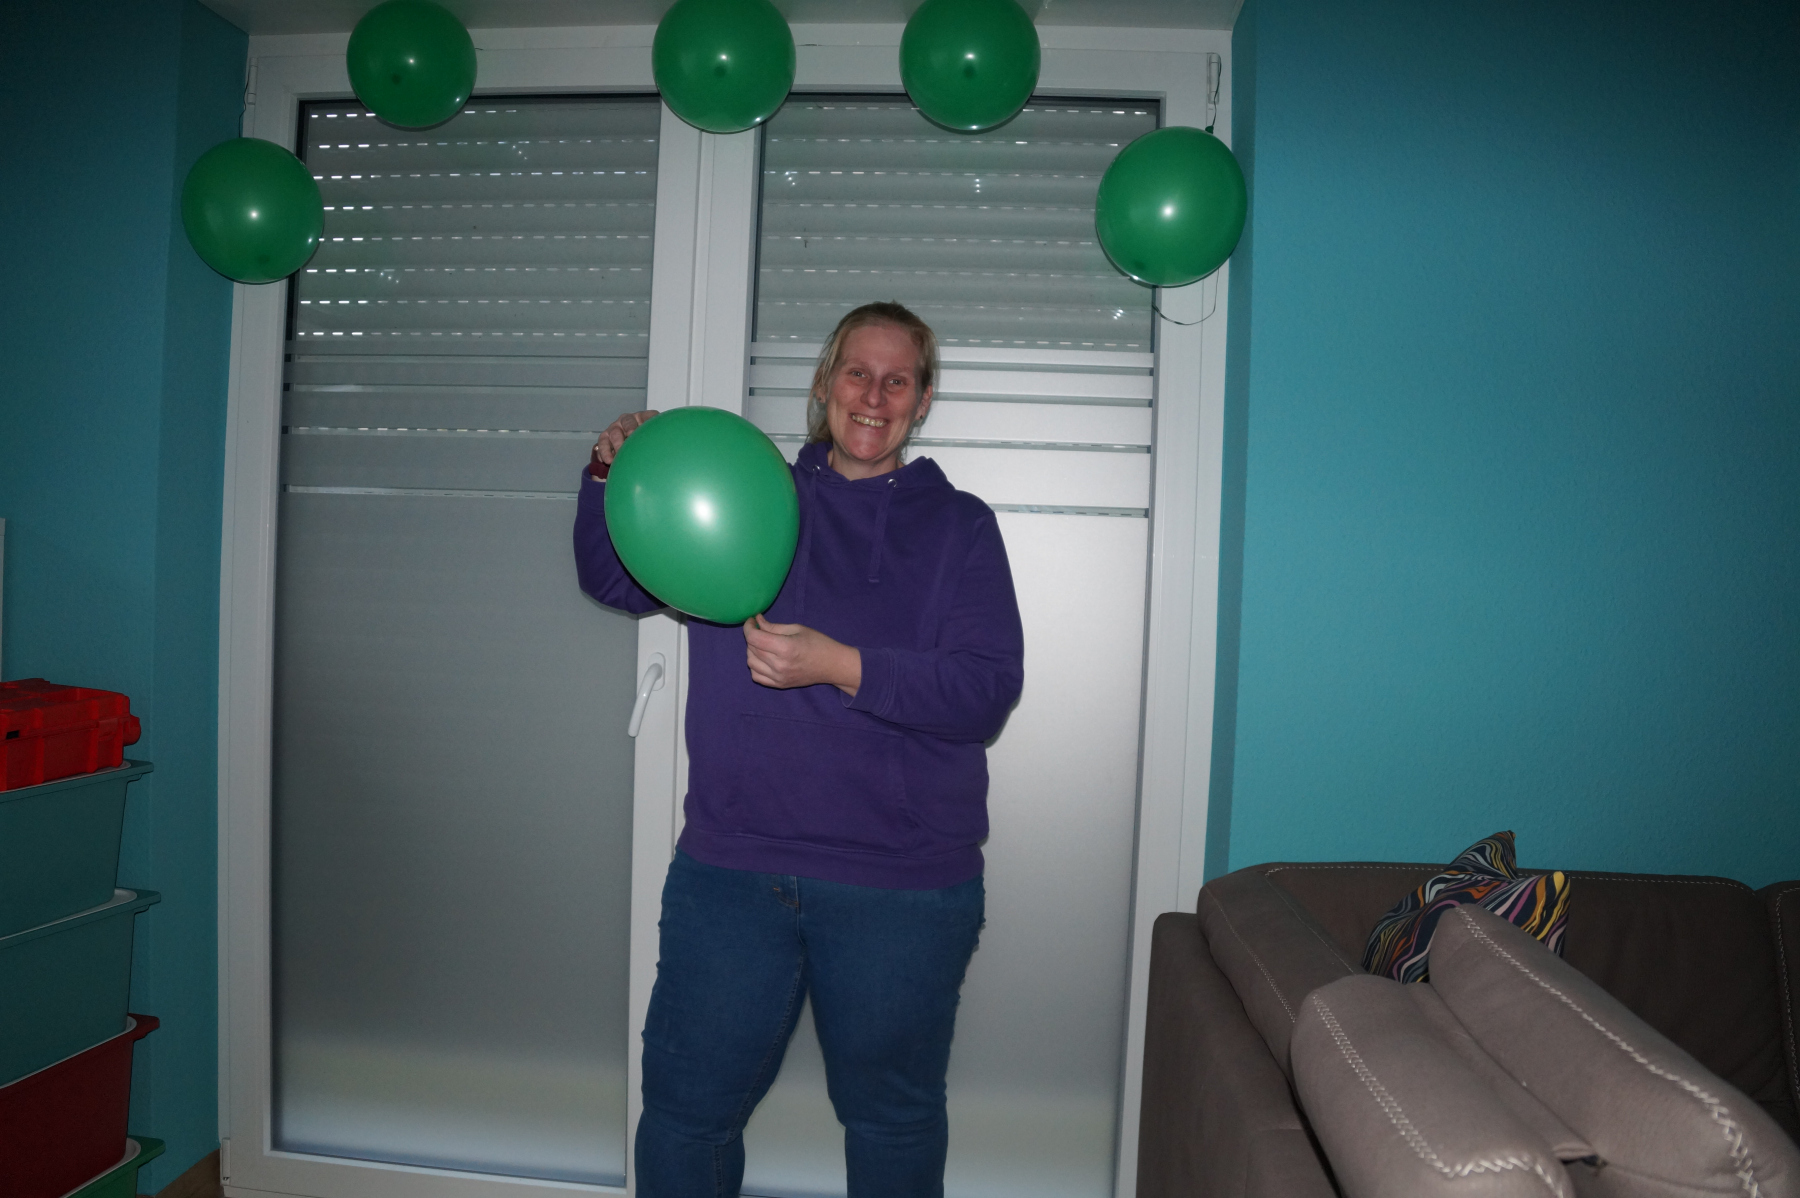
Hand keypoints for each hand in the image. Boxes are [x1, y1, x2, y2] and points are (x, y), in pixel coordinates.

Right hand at [591, 410, 658, 475]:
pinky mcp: (605, 438)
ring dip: (617, 444)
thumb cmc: (645, 445)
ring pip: (614, 433)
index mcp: (643, 418)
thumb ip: (658, 440)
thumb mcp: (653, 440)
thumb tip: (671, 448)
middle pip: (628, 421)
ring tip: (620, 455)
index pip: (647, 416)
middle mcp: (628, 420)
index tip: (644, 428)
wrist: (631, 453)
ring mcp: (615, 428)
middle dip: (630, 428)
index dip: (647, 421)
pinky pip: (603, 443)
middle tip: (632, 436)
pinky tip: (608, 461)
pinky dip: (605, 452)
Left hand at [744, 614, 861, 695]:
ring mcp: (778, 677)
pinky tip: (763, 659)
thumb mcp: (797, 629)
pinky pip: (756, 676)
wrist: (832, 665)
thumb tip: (757, 621)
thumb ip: (773, 626)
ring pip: (751, 662)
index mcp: (785, 647)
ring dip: (752, 651)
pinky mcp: (779, 685)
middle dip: (752, 636)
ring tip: (762, 645)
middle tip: (760, 630)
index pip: (754, 638)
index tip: (751, 621)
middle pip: (752, 649)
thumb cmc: (818, 643)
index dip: (749, 627)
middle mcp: (779, 665)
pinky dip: (755, 666)